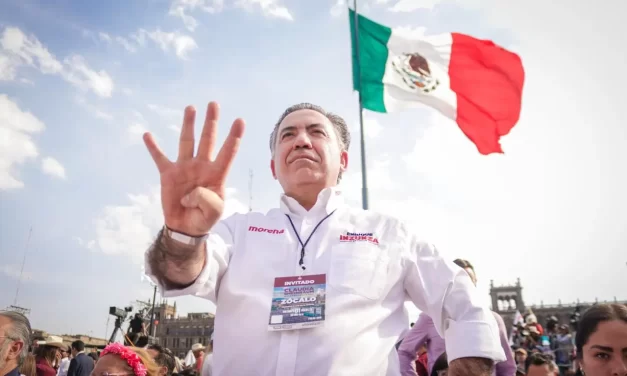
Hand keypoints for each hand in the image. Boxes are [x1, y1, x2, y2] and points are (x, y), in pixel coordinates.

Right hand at [143, 102, 244, 235]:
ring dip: (188, 125)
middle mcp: (202, 166)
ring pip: (187, 142)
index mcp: (217, 174)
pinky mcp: (168, 174)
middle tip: (214, 104)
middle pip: (208, 140)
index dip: (234, 137)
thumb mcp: (213, 212)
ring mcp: (185, 168)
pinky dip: (153, 147)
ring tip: (191, 108)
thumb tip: (191, 191)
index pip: (227, 153)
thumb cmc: (204, 218)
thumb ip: (206, 200)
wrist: (186, 227)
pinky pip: (160, 158)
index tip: (240, 120)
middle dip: (211, 122)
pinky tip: (147, 135)